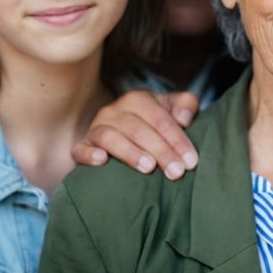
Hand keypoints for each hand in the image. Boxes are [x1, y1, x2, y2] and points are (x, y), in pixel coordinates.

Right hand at [71, 90, 199, 178]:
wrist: (123, 133)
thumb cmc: (154, 124)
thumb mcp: (171, 109)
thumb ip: (185, 105)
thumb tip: (184, 117)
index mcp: (138, 99)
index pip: (160, 119)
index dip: (177, 140)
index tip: (191, 162)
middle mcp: (114, 110)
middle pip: (139, 130)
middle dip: (161, 151)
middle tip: (177, 172)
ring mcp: (96, 127)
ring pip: (111, 137)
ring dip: (131, 152)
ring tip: (149, 168)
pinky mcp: (82, 145)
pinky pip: (81, 148)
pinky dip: (89, 154)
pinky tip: (102, 161)